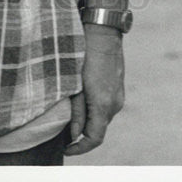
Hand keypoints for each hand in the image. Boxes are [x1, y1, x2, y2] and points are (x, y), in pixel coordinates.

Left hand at [64, 25, 124, 155]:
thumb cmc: (84, 53)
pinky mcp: (118, 88)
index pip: (94, 138)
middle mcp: (115, 104)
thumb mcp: (74, 83)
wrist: (103, 31)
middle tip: (63, 132)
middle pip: (98, 129)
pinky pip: (106, 106)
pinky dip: (94, 109)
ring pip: (102, 117)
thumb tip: (74, 135)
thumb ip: (75, 111)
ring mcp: (119, 95)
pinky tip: (82, 98)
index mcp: (103, 104)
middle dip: (81, 134)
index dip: (80, 149)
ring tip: (70, 113)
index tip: (66, 150)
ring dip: (88, 120)